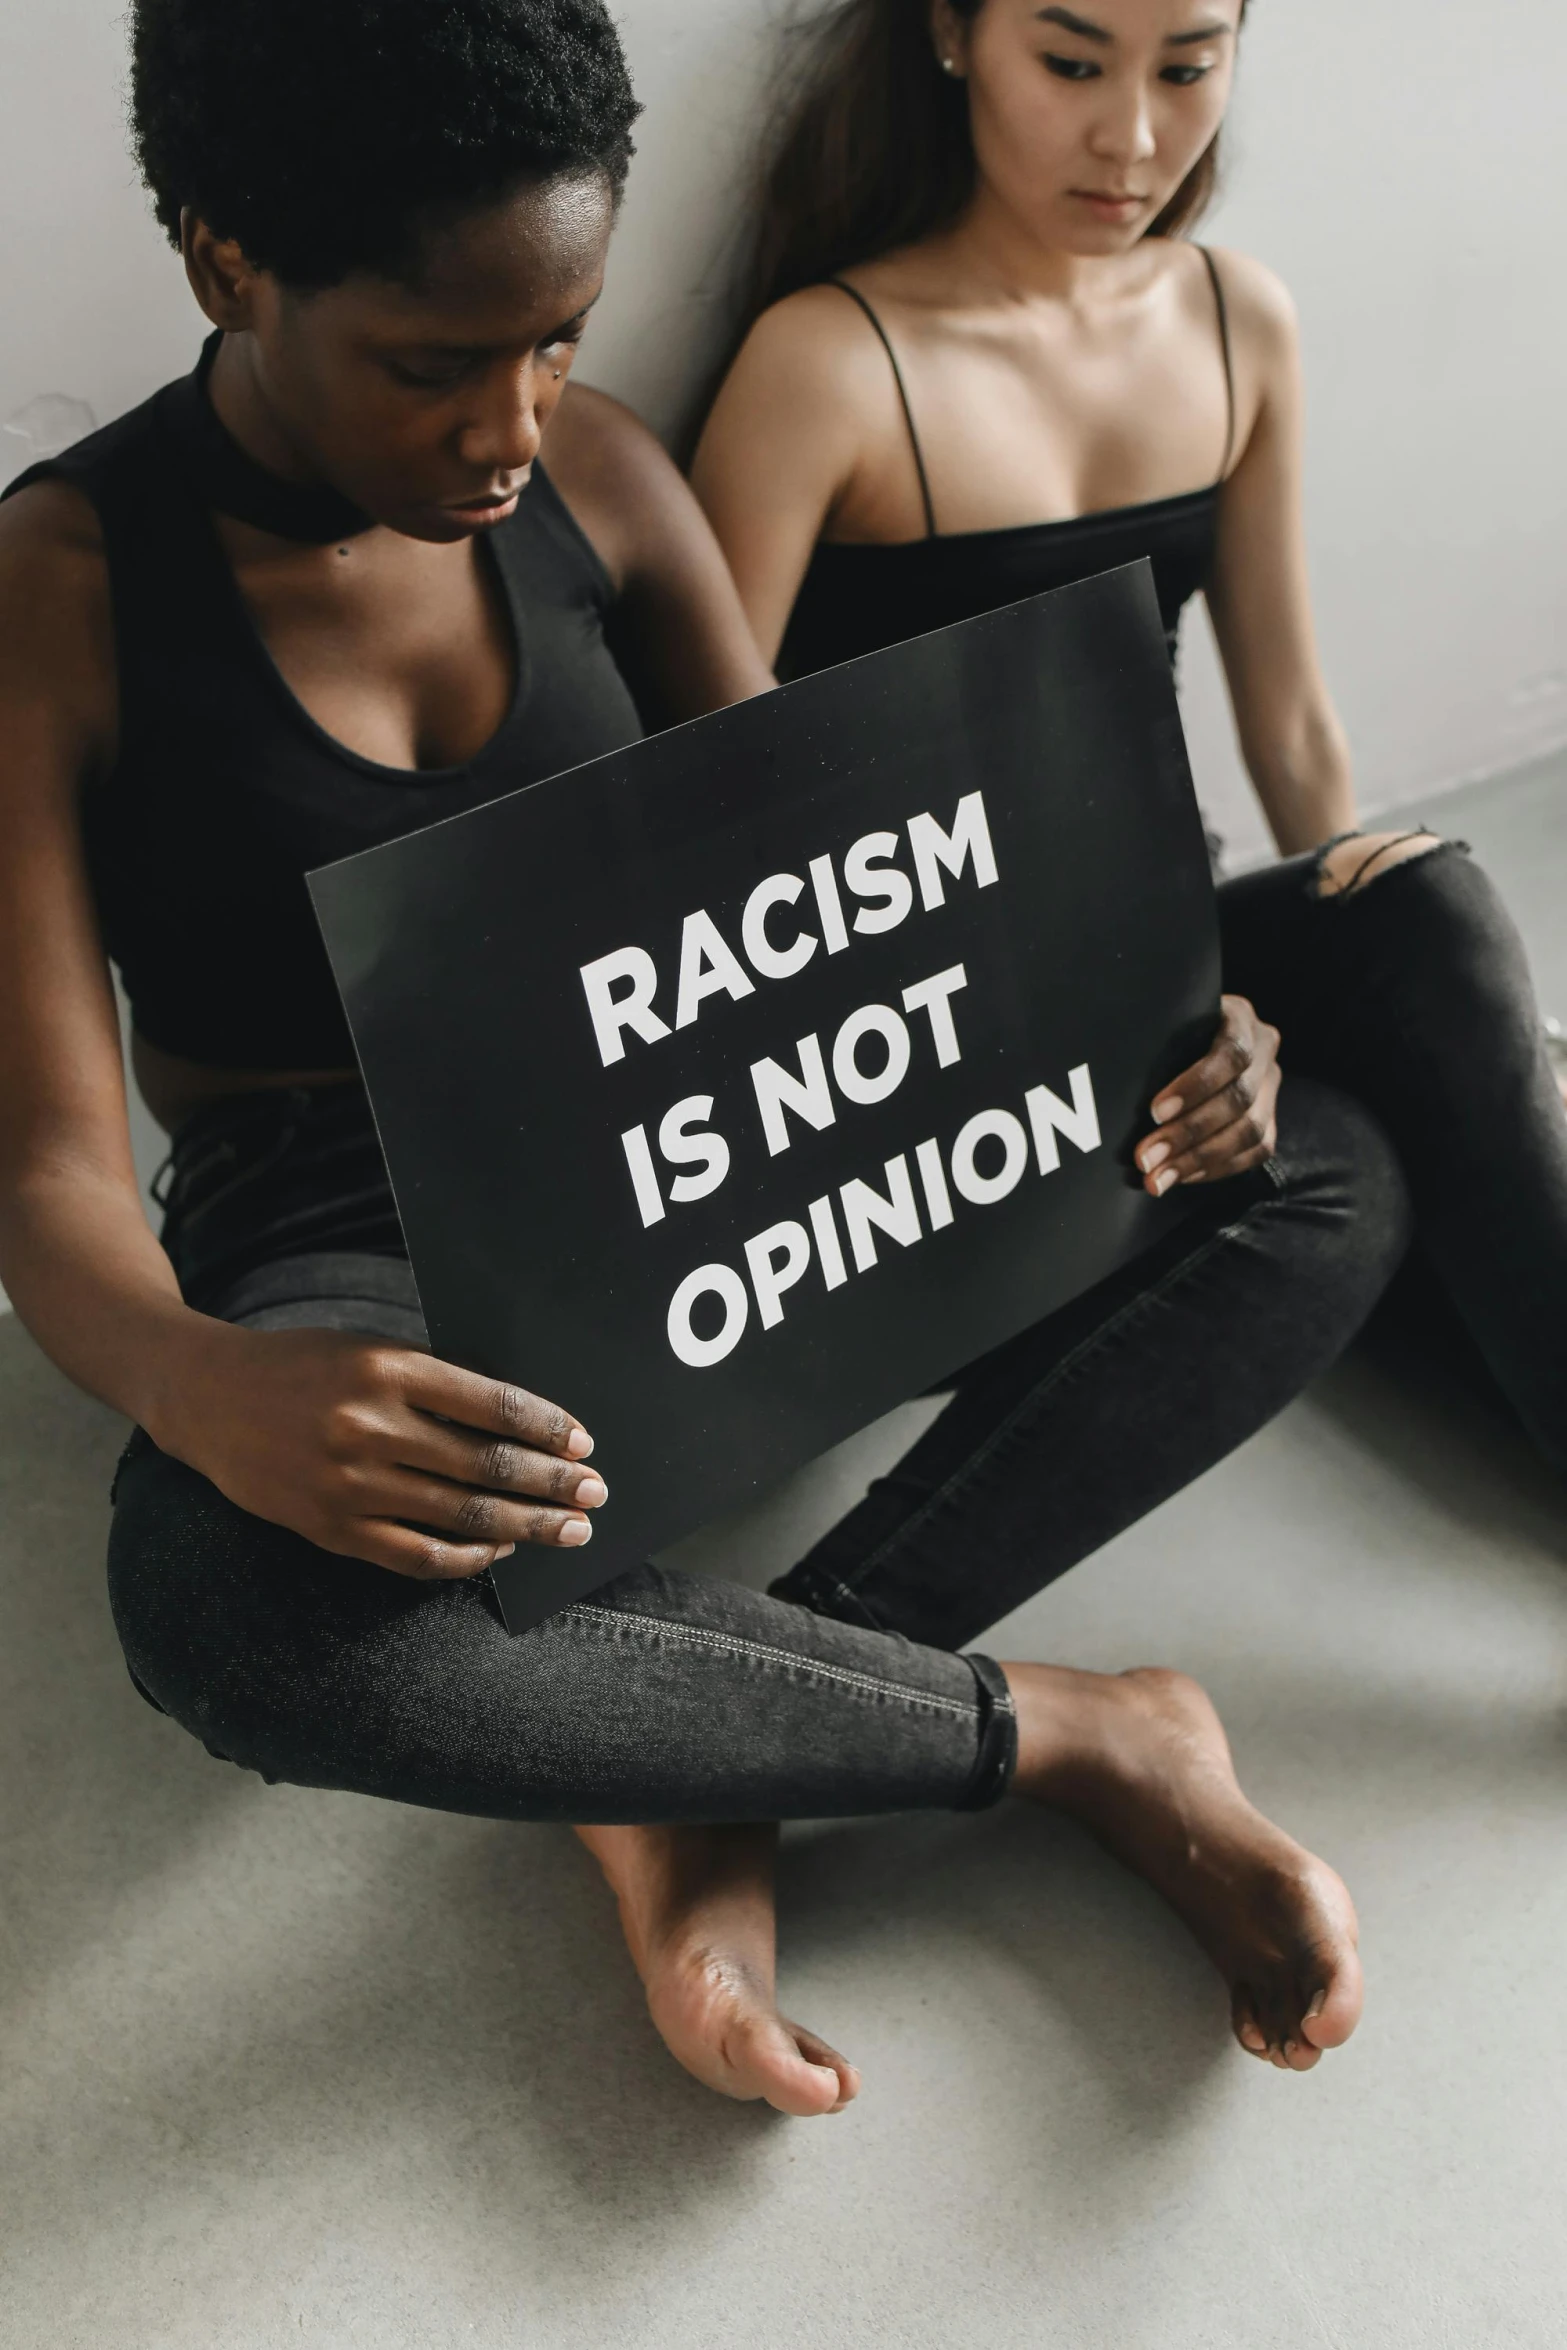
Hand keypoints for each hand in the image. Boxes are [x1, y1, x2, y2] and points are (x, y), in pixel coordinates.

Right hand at [158, 1323, 605, 1578]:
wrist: (208, 1397)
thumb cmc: (303, 1366)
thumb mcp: (370, 1350)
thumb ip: (436, 1383)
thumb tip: (522, 1422)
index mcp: (388, 1368)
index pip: (491, 1404)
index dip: (547, 1428)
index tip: (583, 1446)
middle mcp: (370, 1426)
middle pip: (485, 1465)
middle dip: (551, 1485)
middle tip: (593, 1496)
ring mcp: (349, 1484)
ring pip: (460, 1516)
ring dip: (525, 1527)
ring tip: (566, 1531)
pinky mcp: (331, 1528)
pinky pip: (416, 1556)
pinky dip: (466, 1559)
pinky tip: (498, 1552)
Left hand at [1135, 994, 1281, 1194]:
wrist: (1194, 1037)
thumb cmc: (1166, 1030)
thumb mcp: (1162, 1023)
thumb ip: (1153, 1042)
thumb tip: (1108, 1079)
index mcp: (1239, 1017)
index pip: (1230, 1053)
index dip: (1195, 1086)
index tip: (1154, 1112)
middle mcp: (1264, 1049)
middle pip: (1239, 1099)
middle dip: (1188, 1134)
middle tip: (1146, 1158)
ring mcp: (1271, 1085)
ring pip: (1251, 1132)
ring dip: (1199, 1160)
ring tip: (1158, 1179)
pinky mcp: (1270, 1118)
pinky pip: (1255, 1152)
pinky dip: (1216, 1168)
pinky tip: (1182, 1177)